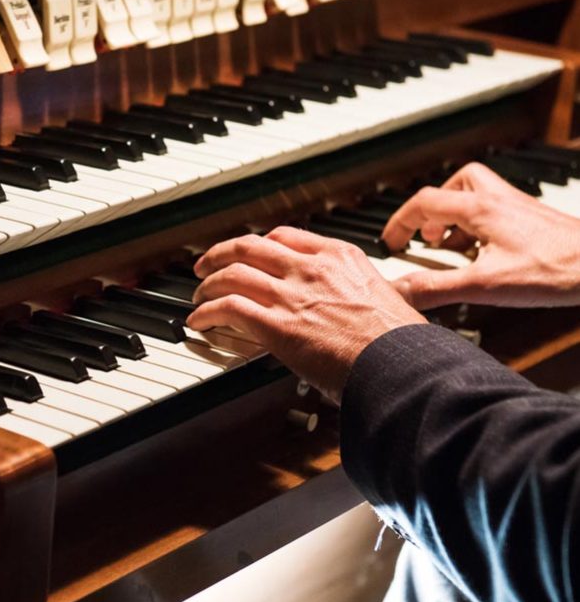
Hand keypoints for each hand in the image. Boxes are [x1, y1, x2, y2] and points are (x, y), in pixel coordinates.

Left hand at [188, 228, 425, 400]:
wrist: (402, 365)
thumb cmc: (401, 342)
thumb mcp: (389, 297)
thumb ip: (364, 292)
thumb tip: (363, 304)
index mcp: (340, 257)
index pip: (285, 236)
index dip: (258, 244)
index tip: (249, 253)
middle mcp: (312, 268)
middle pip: (250, 246)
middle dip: (221, 254)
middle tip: (206, 265)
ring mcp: (292, 295)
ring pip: (232, 273)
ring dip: (208, 284)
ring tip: (198, 295)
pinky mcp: (278, 326)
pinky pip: (228, 308)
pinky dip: (206, 312)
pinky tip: (199, 321)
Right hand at [382, 163, 579, 308]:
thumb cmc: (556, 269)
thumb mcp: (484, 285)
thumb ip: (436, 288)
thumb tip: (399, 291)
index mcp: (480, 209)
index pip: (424, 202)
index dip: (400, 222)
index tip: (392, 242)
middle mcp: (499, 201)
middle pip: (454, 185)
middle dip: (432, 208)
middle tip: (426, 235)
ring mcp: (519, 208)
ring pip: (478, 193)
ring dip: (458, 214)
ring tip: (454, 244)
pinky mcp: (535, 220)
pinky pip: (498, 211)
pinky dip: (482, 225)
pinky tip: (487, 252)